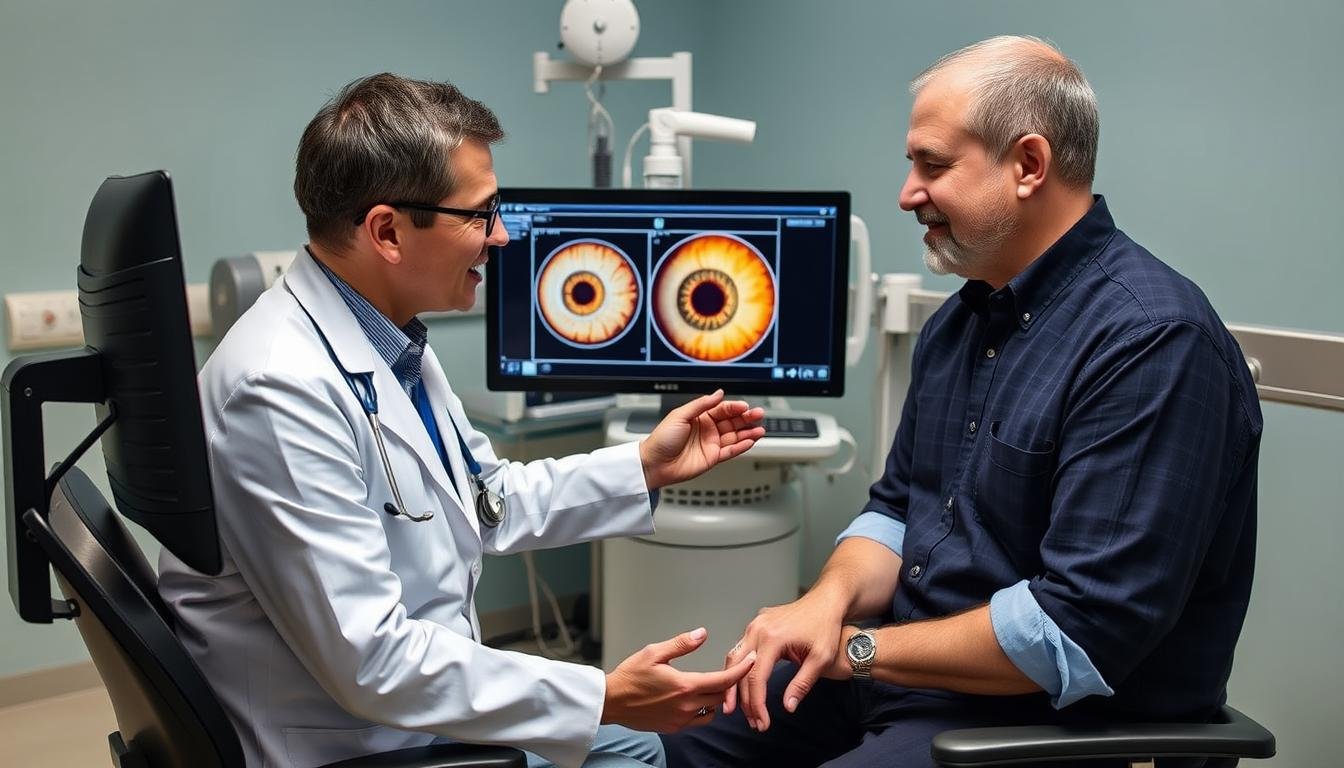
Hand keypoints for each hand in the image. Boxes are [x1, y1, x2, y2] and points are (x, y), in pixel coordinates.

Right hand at [603, 627, 756, 732]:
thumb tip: (702, 634)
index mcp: (684, 685)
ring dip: (717, 699)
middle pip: (721, 696)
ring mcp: (680, 719)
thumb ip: (681, 644)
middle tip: (732, 671)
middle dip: (728, 683)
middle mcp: (686, 705)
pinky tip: (697, 701)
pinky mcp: (674, 728)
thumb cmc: (629, 676)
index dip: (740, 670)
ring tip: (714, 686)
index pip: (722, 679)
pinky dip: (703, 712)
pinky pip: (698, 722)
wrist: (611, 702)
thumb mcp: (653, 652)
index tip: (751, 661)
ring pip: (712, 712)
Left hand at [638, 389, 765, 489]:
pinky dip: (742, 446)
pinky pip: (731, 451)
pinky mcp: (712, 458)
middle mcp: (707, 430)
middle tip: (758, 414)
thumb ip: (701, 404)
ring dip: (748, 432)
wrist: (655, 463)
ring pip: (735, 436)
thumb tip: (718, 393)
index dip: (735, 407)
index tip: (744, 406)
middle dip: (746, 418)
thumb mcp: (680, 415)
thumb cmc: (662, 439)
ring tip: (760, 429)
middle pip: (732, 422)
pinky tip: (751, 440)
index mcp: (699, 417)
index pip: (722, 409)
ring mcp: (711, 444)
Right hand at [721, 590, 846, 731]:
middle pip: (739, 670)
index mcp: (772, 638)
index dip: (757, 704)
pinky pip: (740, 649)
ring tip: (740, 709)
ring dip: (735, 685)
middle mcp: (757, 629)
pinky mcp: (756, 624)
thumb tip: (788, 707)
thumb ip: (802, 684)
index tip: (762, 723)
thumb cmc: (825, 627)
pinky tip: (742, 686)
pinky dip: (739, 670)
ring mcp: (755, 625)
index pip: (755, 678)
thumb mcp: (821, 659)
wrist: (826, 601)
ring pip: (734, 659)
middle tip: (751, 721)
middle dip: (742, 700)